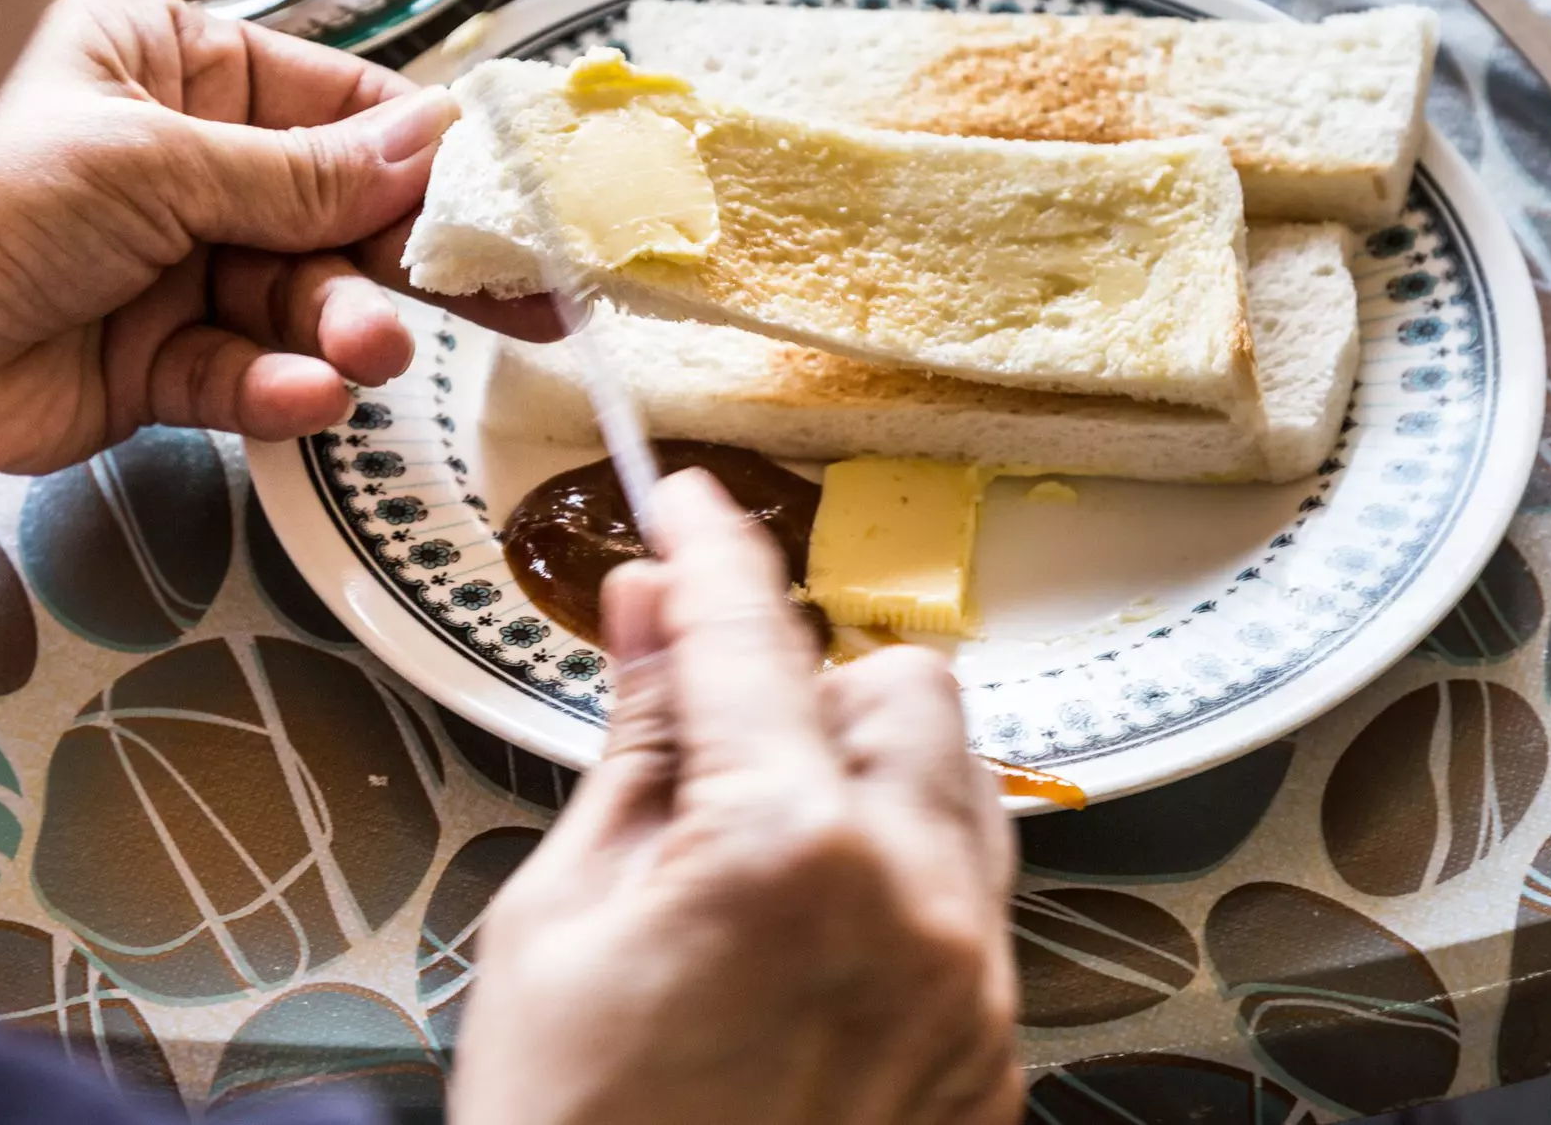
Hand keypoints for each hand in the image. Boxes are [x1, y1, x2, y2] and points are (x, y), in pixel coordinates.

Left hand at [0, 0, 559, 525]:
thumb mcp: (151, 161)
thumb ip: (301, 174)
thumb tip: (429, 143)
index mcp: (172, 73)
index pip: (332, 107)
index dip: (418, 157)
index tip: (500, 200)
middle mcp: (178, 172)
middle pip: (335, 218)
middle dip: (403, 263)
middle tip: (509, 304)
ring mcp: (167, 276)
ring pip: (300, 307)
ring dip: (339, 331)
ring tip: (361, 352)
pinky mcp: (150, 373)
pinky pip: (243, 380)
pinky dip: (273, 393)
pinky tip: (295, 397)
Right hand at [452, 470, 1021, 1124]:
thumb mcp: (558, 923)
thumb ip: (638, 747)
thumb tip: (654, 614)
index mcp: (786, 855)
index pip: (751, 637)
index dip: (710, 549)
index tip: (686, 504)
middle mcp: (914, 903)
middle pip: (900, 684)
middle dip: (804, 676)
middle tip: (706, 727)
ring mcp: (972, 981)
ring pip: (959, 778)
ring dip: (867, 759)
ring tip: (759, 826)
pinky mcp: (992, 1045)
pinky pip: (973, 887)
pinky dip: (901, 858)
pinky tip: (811, 918)